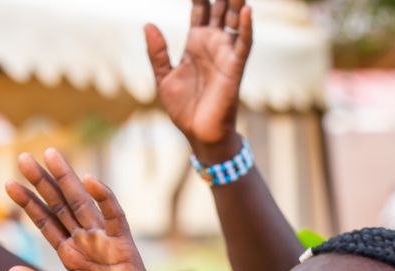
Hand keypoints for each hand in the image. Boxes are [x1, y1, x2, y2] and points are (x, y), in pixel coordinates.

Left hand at [4, 150, 177, 270]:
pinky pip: (115, 218)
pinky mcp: (125, 250)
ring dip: (67, 180)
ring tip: (49, 155)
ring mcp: (107, 246)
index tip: (8, 185)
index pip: (48, 226)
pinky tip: (89, 179)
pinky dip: (104, 198)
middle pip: (62, 208)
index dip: (30, 206)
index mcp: (75, 261)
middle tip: (23, 158)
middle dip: (43, 184)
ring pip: (83, 206)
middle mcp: (89, 248)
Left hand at [145, 0, 252, 158]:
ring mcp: (225, 54)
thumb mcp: (164, 78)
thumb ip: (157, 52)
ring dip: (235, 2)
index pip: (200, 9)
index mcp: (195, 43)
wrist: (199, 134)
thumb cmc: (184, 109)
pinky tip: (245, 10)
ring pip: (234, 20)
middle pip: (219, 8)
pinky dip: (246, 27)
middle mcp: (213, 44)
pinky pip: (244, 44)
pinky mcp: (235, 68)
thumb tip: (148, 24)